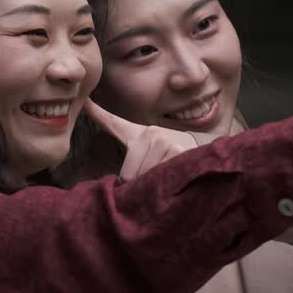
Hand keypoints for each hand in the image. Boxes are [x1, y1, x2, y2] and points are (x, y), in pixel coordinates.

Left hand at [85, 101, 218, 182]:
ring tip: (167, 180)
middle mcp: (152, 134)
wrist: (208, 155)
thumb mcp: (146, 147)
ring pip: (142, 178)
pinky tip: (173, 181)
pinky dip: (162, 187)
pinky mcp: (177, 151)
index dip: (96, 113)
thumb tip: (88, 105)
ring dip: (152, 188)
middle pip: (128, 173)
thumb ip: (117, 131)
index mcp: (141, 133)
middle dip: (138, 185)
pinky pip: (157, 178)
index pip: (113, 124)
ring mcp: (165, 141)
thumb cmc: (174, 155)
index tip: (85, 104)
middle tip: (156, 180)